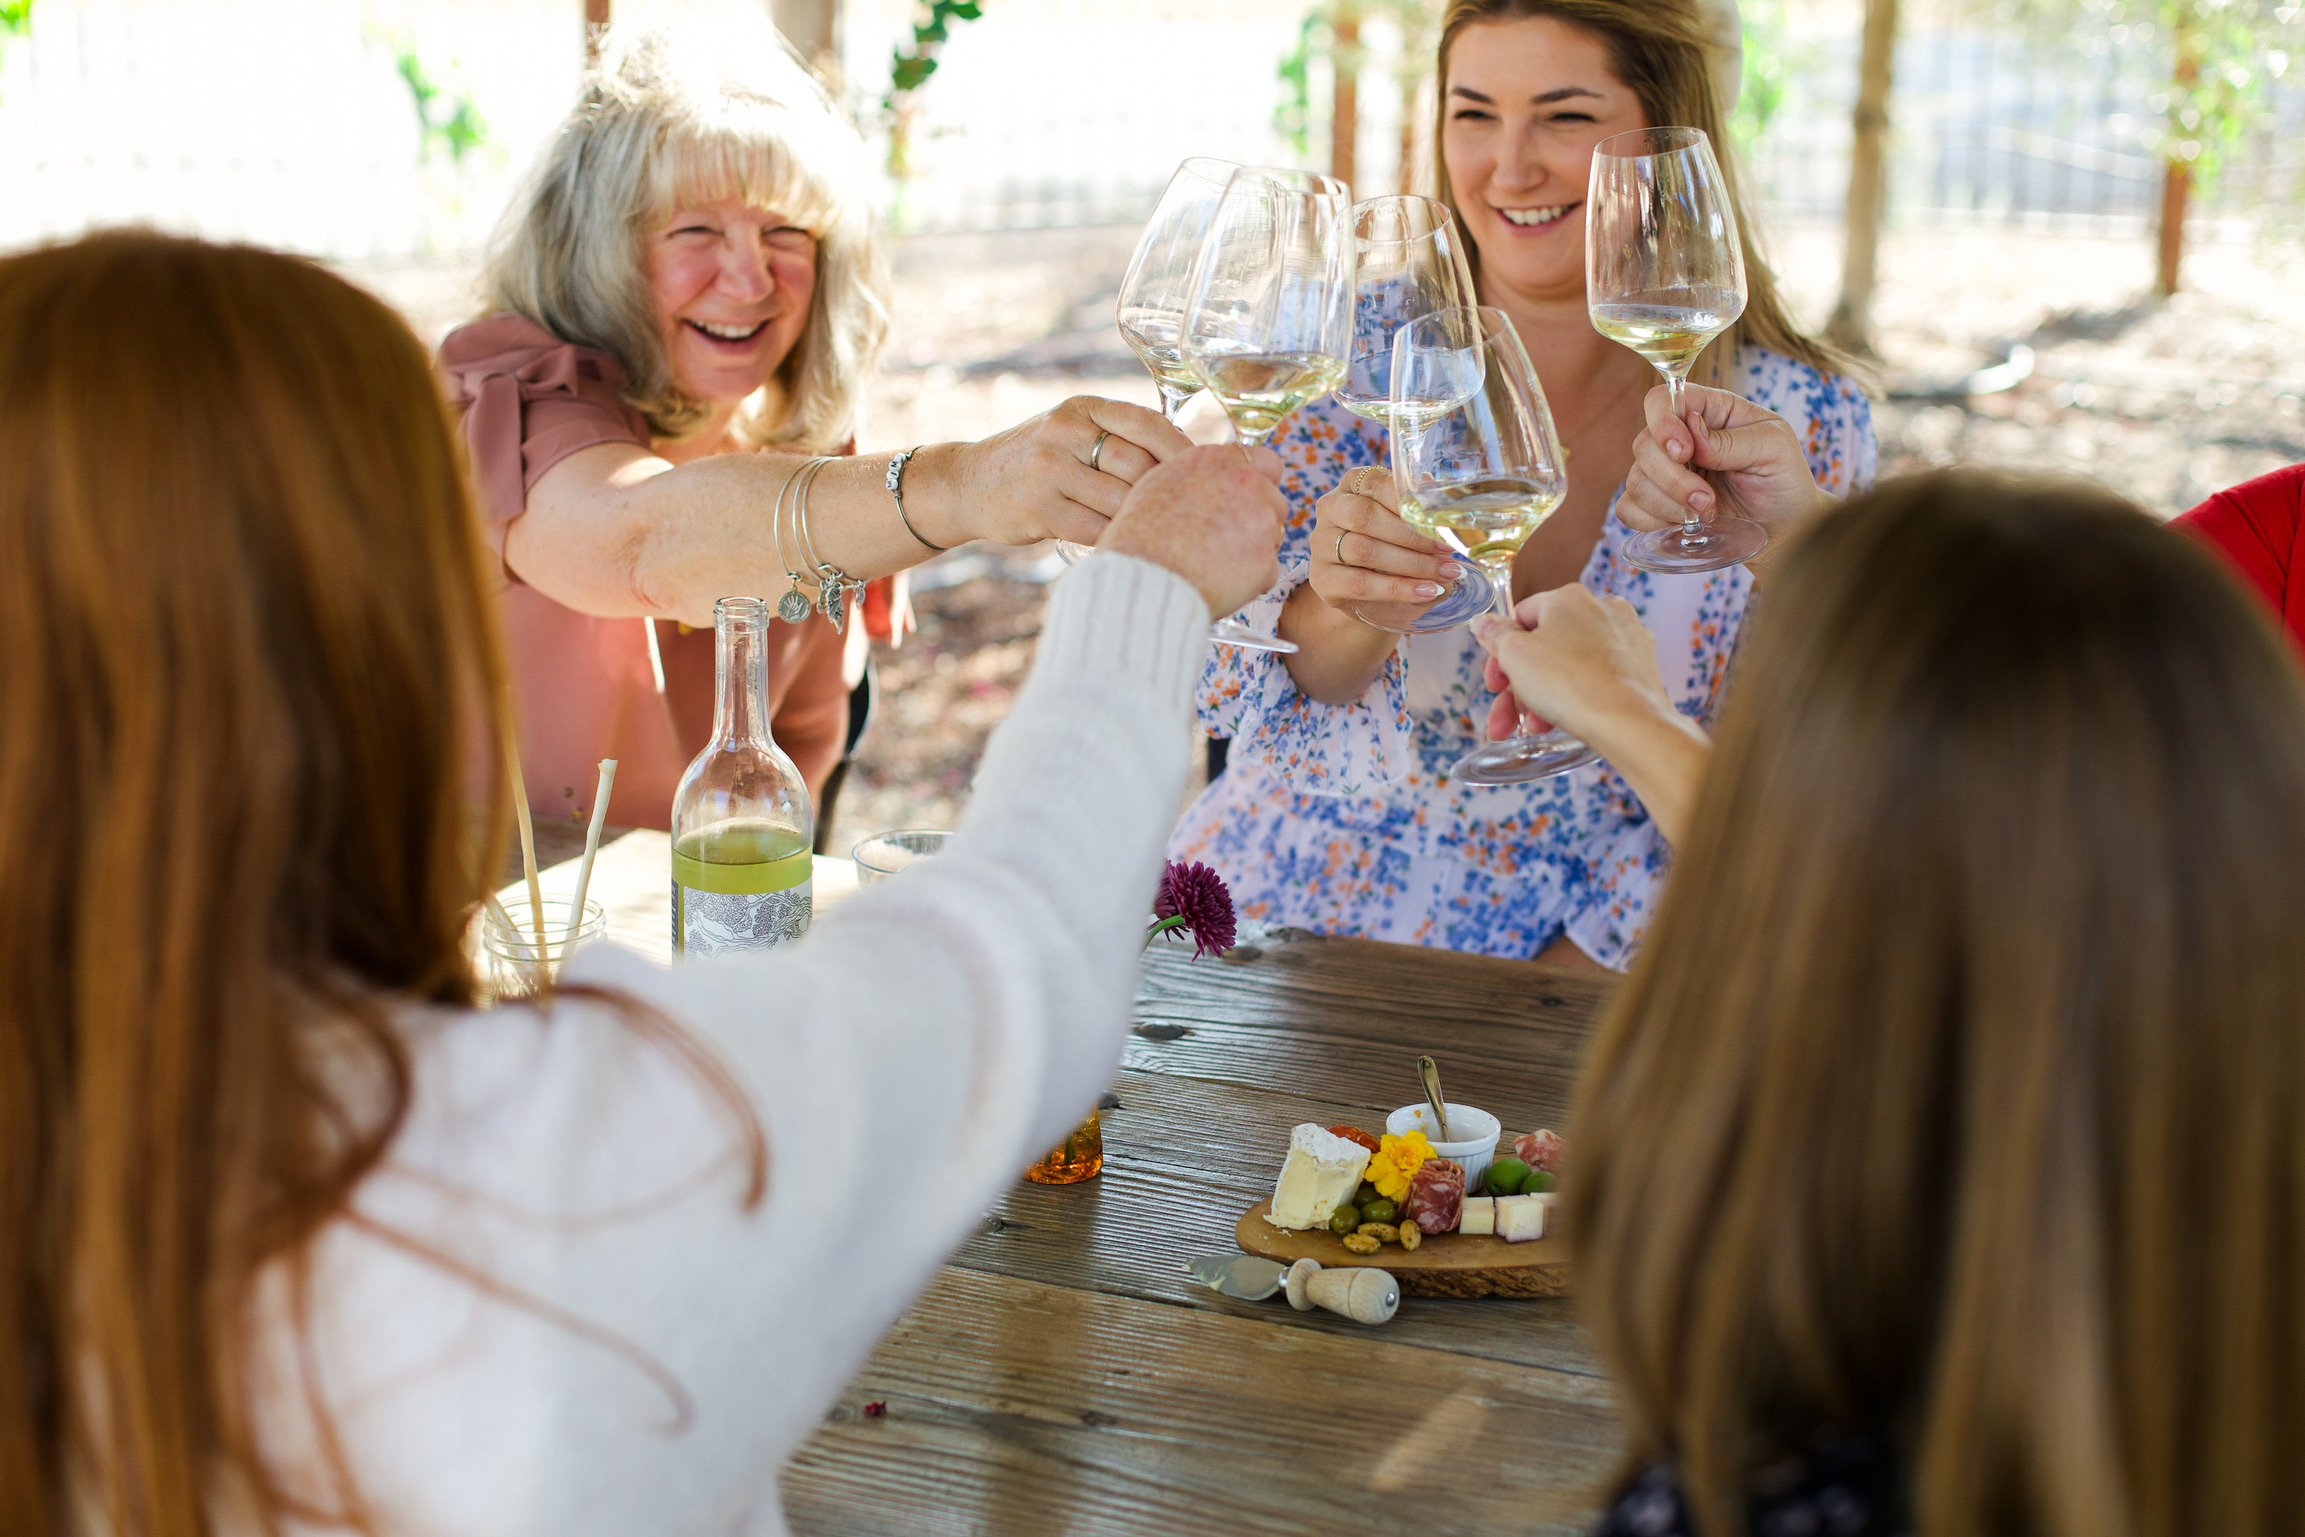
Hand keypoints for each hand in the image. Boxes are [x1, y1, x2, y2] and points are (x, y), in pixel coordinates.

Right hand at [940, 396, 1194, 547]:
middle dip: (1169, 494)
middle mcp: (1065, 431)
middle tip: (1193, 517)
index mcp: (1083, 408)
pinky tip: (1133, 549)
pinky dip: (1117, 540)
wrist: (966, 484)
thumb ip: (1118, 439)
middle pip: (1138, 465)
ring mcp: (1048, 469)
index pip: (1148, 423)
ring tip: (1167, 538)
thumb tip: (1192, 463)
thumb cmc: (1038, 464)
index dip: (1185, 451)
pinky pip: (1093, 528)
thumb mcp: (1072, 433)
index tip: (1213, 474)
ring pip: (1120, 500)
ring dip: (1145, 522)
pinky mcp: (1037, 508)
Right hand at [1098, 445, 1286, 617]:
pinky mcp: (1265, 561)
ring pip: (1273, 537)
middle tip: (1225, 542)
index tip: (1247, 503)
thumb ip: (1200, 476)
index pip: (1266, 463)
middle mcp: (1245, 482)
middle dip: (1257, 521)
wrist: (1139, 577)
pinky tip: (1219, 583)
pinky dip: (1250, 581)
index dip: (1259, 485)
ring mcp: (1259, 522)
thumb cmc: (1138, 536)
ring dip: (1255, 550)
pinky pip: (1268, 572)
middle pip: (1275, 502)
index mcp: (1218, 460)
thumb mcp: (1162, 483)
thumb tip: (1217, 482)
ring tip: (1215, 564)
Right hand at [1306, 466, 1461, 629]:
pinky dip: (1397, 588)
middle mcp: (1330, 509)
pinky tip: (1425, 592)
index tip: (1441, 522)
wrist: (1373, 595)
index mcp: (1353, 484)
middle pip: (1364, 516)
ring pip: (1363, 550)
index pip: (1376, 482)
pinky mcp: (1322, 580)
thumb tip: (1453, 507)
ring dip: (1410, 564)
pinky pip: (1360, 583)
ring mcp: (1320, 545)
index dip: (1409, 502)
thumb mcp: (1409, 527)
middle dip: (1411, 536)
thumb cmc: (1395, 549)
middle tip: (1447, 550)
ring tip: (1444, 574)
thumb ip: (1424, 513)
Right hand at [1474, 584, 1713, 846]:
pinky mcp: (1640, 664)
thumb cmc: (1572, 685)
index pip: (1520, 617)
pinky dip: (1575, 695)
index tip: (1494, 682)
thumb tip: (1482, 621)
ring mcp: (1625, 637)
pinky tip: (1562, 720)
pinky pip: (1596, 676)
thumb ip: (1495, 634)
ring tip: (1533, 729)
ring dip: (1543, 696)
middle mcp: (1602, 608)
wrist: (1630, 723)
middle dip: (1519, 685)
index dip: (1500, 653)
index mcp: (1569, 597)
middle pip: (1545, 645)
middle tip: (1505, 716)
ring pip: (1570, 664)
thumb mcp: (1516, 656)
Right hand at [1621, 384, 1836, 567]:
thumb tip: (1692, 432)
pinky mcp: (1658, 506)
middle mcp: (1681, 438)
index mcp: (1709, 411)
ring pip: (1635, 480)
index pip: (1662, 399)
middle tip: (1707, 500)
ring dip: (1668, 504)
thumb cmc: (1784, 480)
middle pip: (1643, 445)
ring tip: (1708, 513)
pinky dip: (1651, 520)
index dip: (1662, 422)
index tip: (1684, 452)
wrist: (1786, 529)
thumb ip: (1733, 439)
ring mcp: (1665, 472)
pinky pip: (1629, 509)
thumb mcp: (1774, 448)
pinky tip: (1683, 524)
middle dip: (1672, 478)